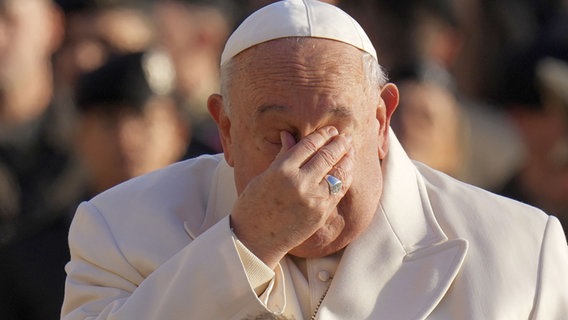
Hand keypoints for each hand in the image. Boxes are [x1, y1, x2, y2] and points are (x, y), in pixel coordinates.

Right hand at [230, 126, 353, 267]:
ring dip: (347, 158)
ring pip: (338, 172)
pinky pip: (339, 191)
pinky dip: (345, 177)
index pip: (309, 145)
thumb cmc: (253, 205)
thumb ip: (282, 156)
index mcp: (282, 170)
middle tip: (345, 137)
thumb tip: (289, 134)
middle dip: (339, 143)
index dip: (323, 135)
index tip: (330, 130)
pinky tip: (347, 170)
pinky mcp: (321, 214)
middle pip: (327, 156)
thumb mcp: (264, 176)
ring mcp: (313, 199)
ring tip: (350, 150)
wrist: (254, 239)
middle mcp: (300, 183)